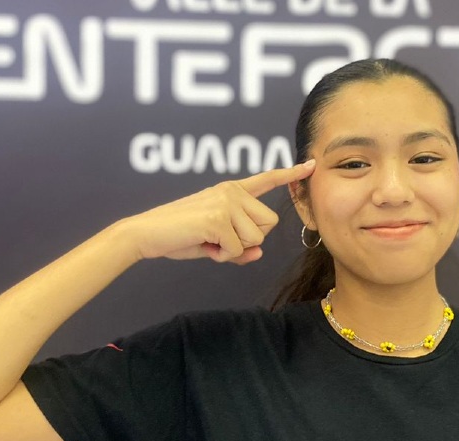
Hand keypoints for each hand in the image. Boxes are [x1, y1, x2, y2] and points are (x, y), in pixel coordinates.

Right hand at [115, 160, 316, 264]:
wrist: (146, 235)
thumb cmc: (179, 237)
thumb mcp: (214, 242)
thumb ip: (240, 247)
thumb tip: (259, 253)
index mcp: (231, 190)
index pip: (266, 180)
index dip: (291, 174)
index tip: (312, 165)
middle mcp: (232, 191)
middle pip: (269, 224)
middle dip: (248, 240)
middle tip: (218, 239)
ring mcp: (226, 202)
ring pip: (255, 239)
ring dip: (233, 250)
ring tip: (208, 241)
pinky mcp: (218, 218)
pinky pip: (238, 250)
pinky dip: (221, 256)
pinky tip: (203, 245)